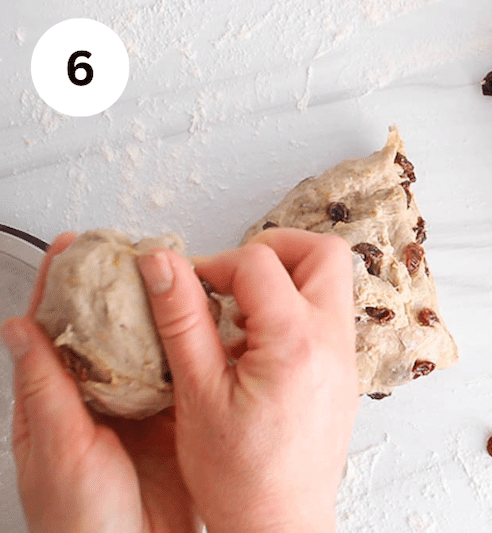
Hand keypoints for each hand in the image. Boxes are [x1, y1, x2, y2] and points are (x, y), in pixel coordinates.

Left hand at [0, 233, 199, 532]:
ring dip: (156, 312)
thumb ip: (45, 390)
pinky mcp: (173, 419)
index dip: (56, 286)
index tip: (71, 247)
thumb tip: (19, 329)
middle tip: (132, 252)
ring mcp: (137, 408)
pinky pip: (181, 373)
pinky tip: (201, 327)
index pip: (50, 331)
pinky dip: (190, 347)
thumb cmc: (82, 522)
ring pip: (144, 345)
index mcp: (56, 404)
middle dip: (114, 288)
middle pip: (102, 329)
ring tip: (171, 278)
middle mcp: (96, 400)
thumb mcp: (59, 452)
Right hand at [137, 228, 358, 531]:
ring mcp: (344, 358)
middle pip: (322, 252)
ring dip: (285, 281)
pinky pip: (327, 316)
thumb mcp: (197, 394)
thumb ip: (181, 319)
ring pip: (330, 282)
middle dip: (272, 249)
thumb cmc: (242, 477)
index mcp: (296, 342)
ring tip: (241, 317)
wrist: (281, 524)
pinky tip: (256, 346)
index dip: (214, 263)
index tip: (187, 285)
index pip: (258, 262)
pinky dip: (294, 311)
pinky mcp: (342, 372)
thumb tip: (162, 264)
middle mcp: (332, 342)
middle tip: (232, 277)